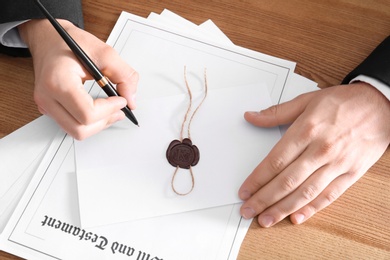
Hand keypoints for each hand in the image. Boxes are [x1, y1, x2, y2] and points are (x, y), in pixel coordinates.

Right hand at [18, 19, 137, 139]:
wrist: (48, 38)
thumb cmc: (68, 42)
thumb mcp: (104, 52)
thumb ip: (123, 75)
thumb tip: (131, 99)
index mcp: (58, 81)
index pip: (87, 113)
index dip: (109, 110)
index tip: (121, 100)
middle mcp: (47, 97)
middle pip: (80, 129)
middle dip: (105, 121)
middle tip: (120, 108)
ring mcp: (45, 105)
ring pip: (76, 132)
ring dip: (98, 124)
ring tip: (112, 110)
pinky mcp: (49, 109)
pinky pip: (71, 125)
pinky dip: (89, 122)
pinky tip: (99, 109)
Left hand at [239, 82, 389, 226]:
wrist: (381, 105)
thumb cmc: (343, 102)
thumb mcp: (307, 100)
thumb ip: (276, 112)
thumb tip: (251, 117)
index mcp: (307, 130)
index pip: (275, 161)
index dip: (257, 179)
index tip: (245, 190)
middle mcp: (321, 149)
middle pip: (286, 181)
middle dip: (264, 199)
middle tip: (248, 210)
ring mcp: (337, 164)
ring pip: (305, 192)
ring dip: (283, 209)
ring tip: (265, 220)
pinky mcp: (351, 173)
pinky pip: (329, 196)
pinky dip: (312, 209)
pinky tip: (296, 218)